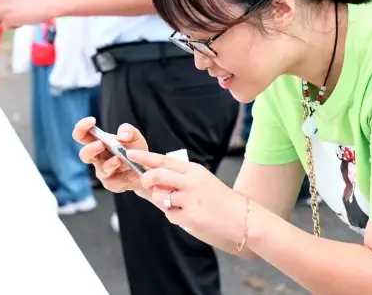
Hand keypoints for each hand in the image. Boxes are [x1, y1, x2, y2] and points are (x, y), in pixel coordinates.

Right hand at [73, 117, 147, 193]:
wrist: (145, 169)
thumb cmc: (134, 150)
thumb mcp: (135, 136)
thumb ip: (128, 131)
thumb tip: (121, 136)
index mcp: (98, 142)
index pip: (82, 135)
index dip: (82, 128)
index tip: (92, 121)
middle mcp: (97, 158)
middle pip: (84, 155)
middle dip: (91, 149)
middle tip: (101, 144)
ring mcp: (103, 171)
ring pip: (100, 170)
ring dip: (110, 163)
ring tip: (119, 159)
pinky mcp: (111, 183)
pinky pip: (113, 181)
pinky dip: (122, 176)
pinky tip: (129, 170)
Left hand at [129, 150, 247, 248]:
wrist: (240, 217)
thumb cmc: (218, 198)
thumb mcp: (202, 179)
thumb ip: (180, 176)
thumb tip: (152, 176)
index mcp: (194, 170)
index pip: (164, 160)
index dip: (145, 157)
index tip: (130, 154)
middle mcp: (191, 182)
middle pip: (157, 176)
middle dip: (147, 179)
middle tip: (146, 183)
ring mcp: (190, 199)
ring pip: (160, 197)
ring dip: (163, 201)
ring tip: (179, 204)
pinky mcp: (190, 216)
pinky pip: (170, 215)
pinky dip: (174, 216)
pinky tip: (188, 215)